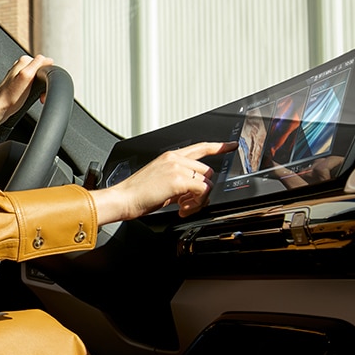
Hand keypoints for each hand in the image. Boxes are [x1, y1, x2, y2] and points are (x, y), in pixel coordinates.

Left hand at [0, 54, 53, 141]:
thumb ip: (37, 64)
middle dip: (44, 83)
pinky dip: (36, 92)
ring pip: (39, 79)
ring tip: (36, 97)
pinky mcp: (20, 83)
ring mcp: (20, 74)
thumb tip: (48, 59)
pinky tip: (31, 97)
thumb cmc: (11, 96)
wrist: (1, 108)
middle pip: (42, 71)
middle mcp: (21, 65)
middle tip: (40, 95)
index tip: (43, 86)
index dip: (48, 75)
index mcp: (24, 60)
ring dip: (40, 89)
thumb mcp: (26, 77)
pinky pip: (34, 85)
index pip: (45, 63)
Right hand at [92, 141, 237, 221]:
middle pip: (207, 171)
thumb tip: (193, 191)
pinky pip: (201, 191)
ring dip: (199, 199)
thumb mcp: (160, 181)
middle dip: (202, 190)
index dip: (218, 146)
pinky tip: (182, 208)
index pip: (200, 147)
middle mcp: (175, 158)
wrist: (124, 198)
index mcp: (170, 156)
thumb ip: (178, 180)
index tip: (230, 146)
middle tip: (188, 203)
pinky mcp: (178, 180)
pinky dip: (196, 203)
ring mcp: (177, 167)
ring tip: (183, 207)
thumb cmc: (138, 193)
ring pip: (206, 182)